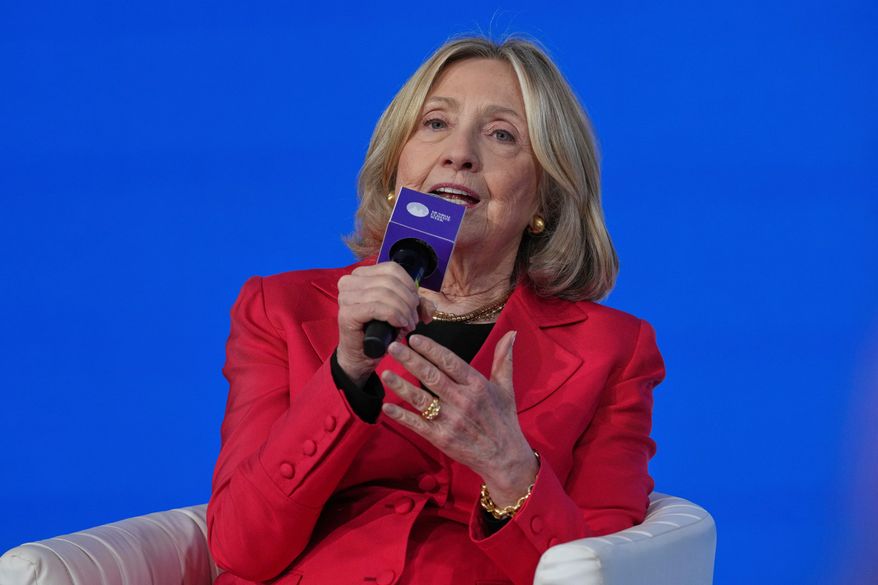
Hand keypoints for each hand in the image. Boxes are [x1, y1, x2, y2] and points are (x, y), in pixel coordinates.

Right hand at [336, 263, 434, 386]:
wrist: (362, 355)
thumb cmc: (379, 331)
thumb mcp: (402, 312)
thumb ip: (418, 305)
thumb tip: (431, 307)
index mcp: (361, 274)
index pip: (392, 269)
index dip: (410, 285)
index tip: (415, 303)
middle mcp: (349, 282)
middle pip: (390, 281)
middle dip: (408, 300)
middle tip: (413, 318)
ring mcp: (345, 297)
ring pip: (384, 294)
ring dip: (403, 310)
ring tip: (409, 324)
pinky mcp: (347, 313)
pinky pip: (377, 307)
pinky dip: (393, 315)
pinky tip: (399, 325)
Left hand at [380, 331, 538, 506]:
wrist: (505, 458)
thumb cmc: (504, 420)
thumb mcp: (506, 388)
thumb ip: (503, 359)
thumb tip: (511, 334)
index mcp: (477, 386)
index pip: (450, 362)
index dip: (431, 349)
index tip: (415, 338)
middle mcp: (463, 401)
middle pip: (432, 377)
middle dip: (411, 360)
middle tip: (393, 347)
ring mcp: (451, 421)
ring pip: (422, 399)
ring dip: (402, 386)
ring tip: (385, 373)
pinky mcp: (442, 438)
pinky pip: (418, 424)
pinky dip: (402, 416)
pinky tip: (387, 407)